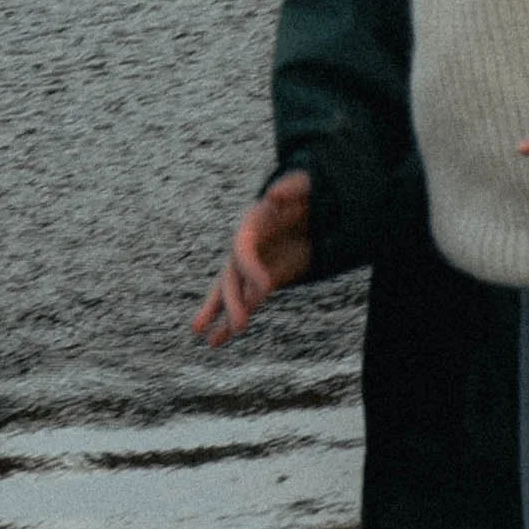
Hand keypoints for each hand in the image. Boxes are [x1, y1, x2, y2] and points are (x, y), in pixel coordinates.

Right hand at [193, 170, 313, 345]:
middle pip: (231, 277)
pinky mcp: (261, 284)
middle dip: (234, 302)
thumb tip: (273, 196)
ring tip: (212, 341)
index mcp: (251, 225)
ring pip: (229, 295)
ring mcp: (249, 269)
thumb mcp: (305, 187)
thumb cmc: (309, 195)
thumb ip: (290, 189)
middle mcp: (244, 249)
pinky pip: (244, 304)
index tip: (267, 289)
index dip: (250, 270)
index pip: (242, 250)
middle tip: (241, 326)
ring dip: (223, 316)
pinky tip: (216, 341)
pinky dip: (228, 323)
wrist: (315, 211)